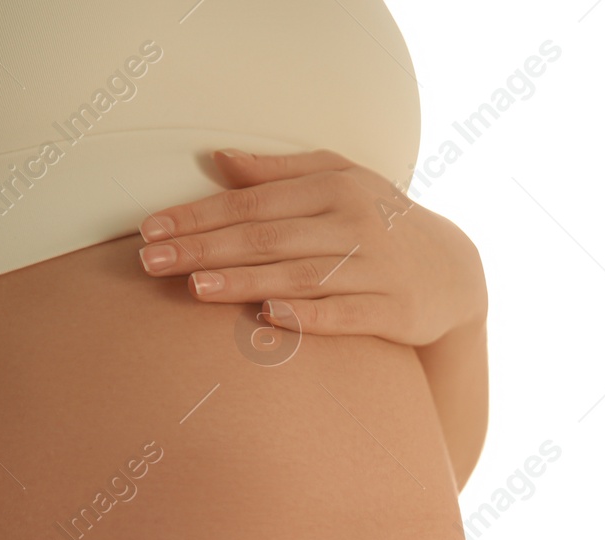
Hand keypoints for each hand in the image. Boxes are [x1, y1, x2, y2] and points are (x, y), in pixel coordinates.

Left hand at [136, 149, 487, 347]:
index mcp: (334, 187)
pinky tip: (266, 316)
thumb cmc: (381, 222)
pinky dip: (305, 315)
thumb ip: (280, 172)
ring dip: (243, 281)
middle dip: (205, 249)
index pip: (253, 201)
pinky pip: (342, 315)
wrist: (453, 272)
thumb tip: (218, 159)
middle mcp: (355, 224)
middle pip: (267, 237)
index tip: (151, 229)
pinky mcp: (393, 311)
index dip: (200, 215)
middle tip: (152, 261)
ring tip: (193, 287)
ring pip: (298, 275)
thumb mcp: (341, 181)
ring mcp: (376, 268)